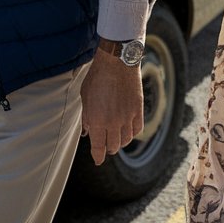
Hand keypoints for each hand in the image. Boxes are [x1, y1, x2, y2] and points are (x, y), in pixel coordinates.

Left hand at [80, 48, 142, 165]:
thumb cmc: (97, 77)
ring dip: (119, 142)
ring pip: (125, 141)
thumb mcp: (85, 97)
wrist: (117, 62)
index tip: (97, 160)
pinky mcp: (138, 110)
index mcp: (97, 120)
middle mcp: (113, 122)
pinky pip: (136, 130)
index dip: (97, 157)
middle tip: (105, 145)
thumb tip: (87, 132)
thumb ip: (86, 117)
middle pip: (113, 146)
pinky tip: (126, 130)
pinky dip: (131, 133)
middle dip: (107, 148)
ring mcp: (127, 117)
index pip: (98, 148)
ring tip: (115, 137)